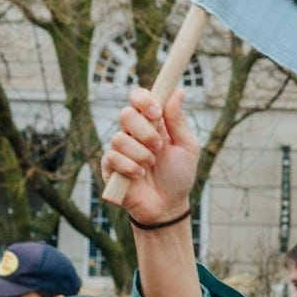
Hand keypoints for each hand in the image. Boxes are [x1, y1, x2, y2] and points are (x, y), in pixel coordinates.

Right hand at [101, 87, 198, 222]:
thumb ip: (178, 120)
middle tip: (158, 146)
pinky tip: (139, 176)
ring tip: (151, 166)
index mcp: (152, 123)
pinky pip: (112, 157)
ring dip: (140, 153)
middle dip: (144, 131)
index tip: (156, 112)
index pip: (138, 98)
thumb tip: (178, 91)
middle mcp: (134, 132)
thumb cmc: (179, 175)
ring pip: (119, 138)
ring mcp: (120, 149)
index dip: (143, 100)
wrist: (168, 206)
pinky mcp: (109, 167)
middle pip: (126, 114)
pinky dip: (130, 167)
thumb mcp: (186, 146)